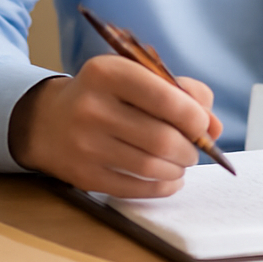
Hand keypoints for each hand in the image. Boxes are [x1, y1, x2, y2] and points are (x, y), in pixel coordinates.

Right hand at [8, 54, 222, 197]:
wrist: (48, 121)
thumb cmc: (105, 96)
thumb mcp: (135, 77)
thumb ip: (180, 93)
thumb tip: (215, 128)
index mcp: (107, 72)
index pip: (162, 96)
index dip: (193, 115)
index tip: (202, 124)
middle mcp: (92, 107)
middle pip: (160, 137)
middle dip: (189, 148)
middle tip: (193, 149)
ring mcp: (85, 145)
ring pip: (150, 166)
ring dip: (177, 169)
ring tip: (180, 162)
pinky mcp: (84, 176)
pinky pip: (135, 189)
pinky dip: (162, 187)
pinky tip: (168, 179)